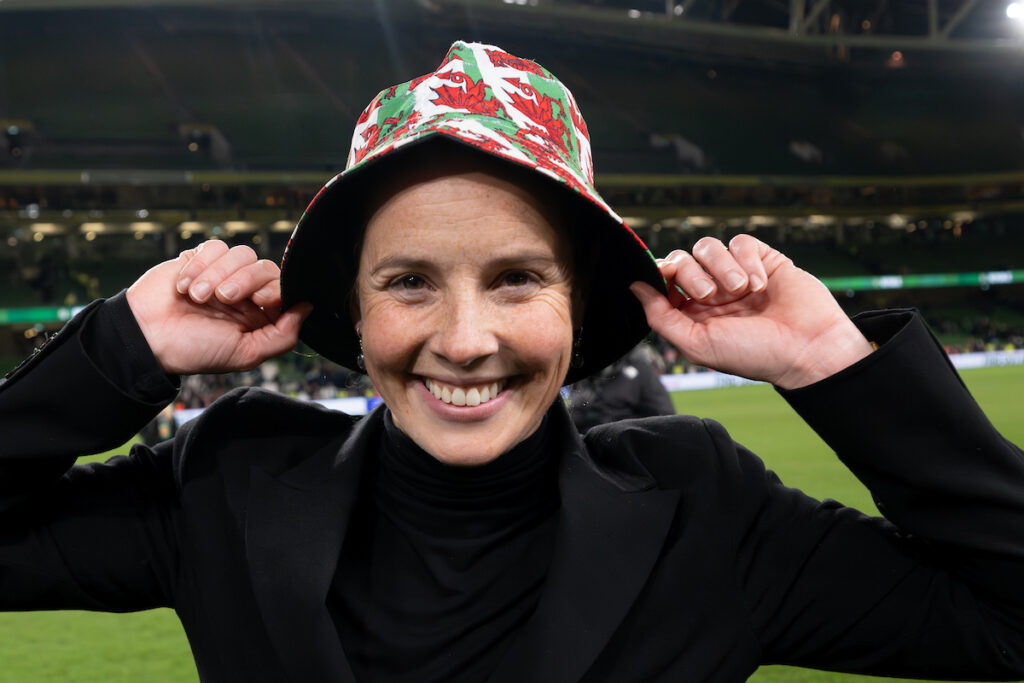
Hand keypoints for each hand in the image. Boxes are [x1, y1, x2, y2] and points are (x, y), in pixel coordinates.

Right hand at [126, 240, 312, 374]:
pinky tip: (184, 286)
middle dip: (246, 280)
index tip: (261, 300)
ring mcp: (222, 275)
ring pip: (240, 253)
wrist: (146, 338)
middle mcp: (244, 293)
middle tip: (224, 298)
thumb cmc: (194, 350)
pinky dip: (199, 266)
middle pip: (264, 267)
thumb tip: (308, 308)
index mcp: (259, 315)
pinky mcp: (199, 260)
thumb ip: (282, 336)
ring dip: (218, 274)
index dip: (276, 288)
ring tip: (198, 296)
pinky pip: (214, 247)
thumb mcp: (245, 354)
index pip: (282, 288)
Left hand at [629, 235, 873, 388]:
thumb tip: (635, 287)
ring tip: (741, 291)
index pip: (664, 280)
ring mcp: (736, 274)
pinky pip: (741, 242)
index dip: (662, 273)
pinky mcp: (763, 260)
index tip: (666, 276)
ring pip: (709, 246)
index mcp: (692, 313)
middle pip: (682, 259)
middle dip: (692, 274)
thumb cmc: (754, 354)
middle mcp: (712, 292)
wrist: (807, 349)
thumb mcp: (697, 344)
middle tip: (712, 296)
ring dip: (722, 267)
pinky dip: (747, 260)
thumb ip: (661, 316)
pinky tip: (760, 284)